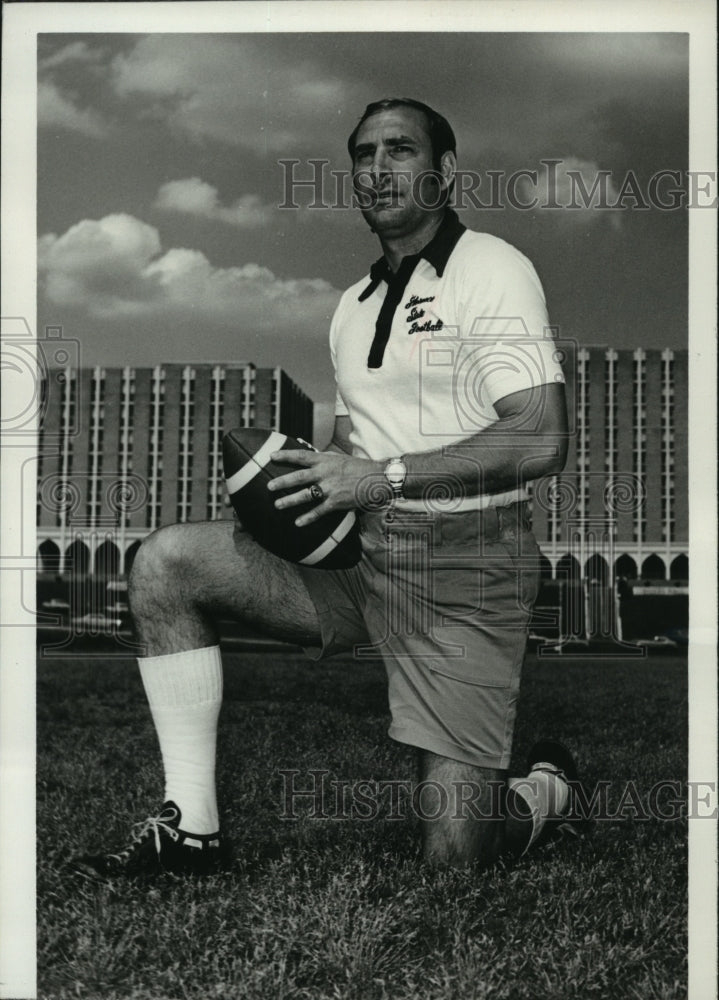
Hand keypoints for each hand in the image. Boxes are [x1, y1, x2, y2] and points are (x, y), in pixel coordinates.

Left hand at [268, 450, 382, 526]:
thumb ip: (323, 459)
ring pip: (305, 495)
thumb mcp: (339, 458)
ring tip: (277, 505)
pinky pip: (319, 511)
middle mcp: (325, 473)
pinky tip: (297, 522)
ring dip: (290, 500)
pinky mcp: (337, 502)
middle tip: (269, 486)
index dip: (285, 455)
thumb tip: (307, 457)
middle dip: (282, 482)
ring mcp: (330, 488)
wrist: (378, 478)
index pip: (301, 456)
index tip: (271, 456)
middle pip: (298, 477)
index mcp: (325, 460)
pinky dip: (308, 517)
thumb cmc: (358, 467)